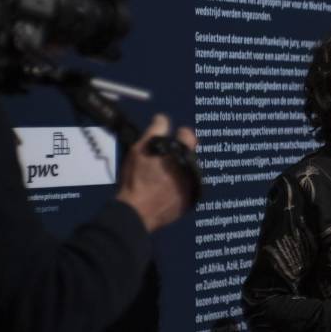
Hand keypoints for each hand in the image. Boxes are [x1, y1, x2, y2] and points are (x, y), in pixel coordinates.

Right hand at [116, 114, 197, 231]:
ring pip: (191, 171)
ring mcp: (194, 187)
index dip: (181, 133)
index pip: (189, 136)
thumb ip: (155, 130)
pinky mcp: (190, 201)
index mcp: (184, 155)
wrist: (136, 212)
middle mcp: (193, 170)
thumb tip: (162, 118)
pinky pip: (189, 187)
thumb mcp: (141, 150)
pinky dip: (181, 184)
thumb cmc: (137, 179)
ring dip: (182, 168)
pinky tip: (167, 186)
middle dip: (181, 153)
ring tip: (165, 173)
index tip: (176, 134)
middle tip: (168, 155)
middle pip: (191, 155)